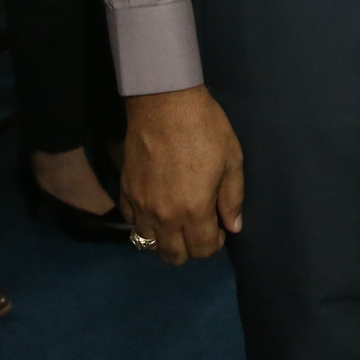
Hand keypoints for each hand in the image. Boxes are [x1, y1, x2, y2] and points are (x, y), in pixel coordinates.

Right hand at [120, 85, 243, 265]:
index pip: (202, 250)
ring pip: (149, 243)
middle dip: (190, 248)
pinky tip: (157, 205)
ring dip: (165, 237)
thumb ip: (233, 198)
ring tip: (178, 217)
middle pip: (173, 256)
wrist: (165, 104)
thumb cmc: (205, 128)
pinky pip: (132, 222)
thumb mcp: (232, 159)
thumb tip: (234, 226)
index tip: (220, 227)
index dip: (215, 244)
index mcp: (194, 210)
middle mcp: (164, 217)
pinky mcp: (125, 193)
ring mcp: (141, 207)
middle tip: (200, 225)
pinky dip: (144, 222)